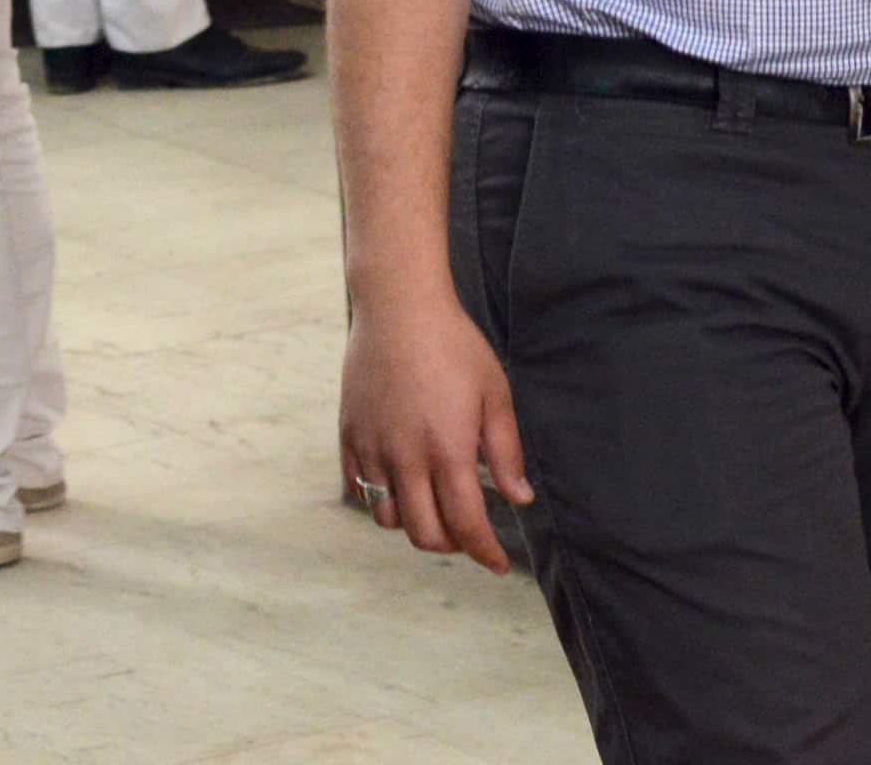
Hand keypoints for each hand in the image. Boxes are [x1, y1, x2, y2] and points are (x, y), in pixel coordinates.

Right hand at [340, 292, 530, 573]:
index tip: (497, 564)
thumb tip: (520, 498)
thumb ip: (506, 451)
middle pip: (424, 534)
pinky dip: (382, 500)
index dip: (485, 553)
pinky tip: (402, 484)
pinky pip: (361, 489)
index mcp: (447, 450)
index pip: (467, 525)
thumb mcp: (494, 394)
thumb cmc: (454, 346)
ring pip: (389, 518)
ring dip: (415, 524)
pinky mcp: (349, 435)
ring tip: (434, 506)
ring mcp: (373, 448)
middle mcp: (405, 457)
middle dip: (452, 544)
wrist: (398, 306)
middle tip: (468, 532)